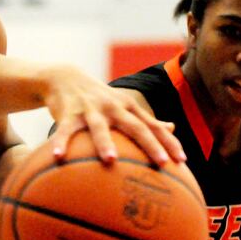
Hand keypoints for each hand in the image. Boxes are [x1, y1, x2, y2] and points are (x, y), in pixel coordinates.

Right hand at [41, 66, 185, 166]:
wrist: (65, 77)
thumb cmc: (99, 98)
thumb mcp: (123, 105)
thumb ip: (146, 119)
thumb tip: (173, 128)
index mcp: (128, 107)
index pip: (153, 126)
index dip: (168, 142)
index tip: (182, 160)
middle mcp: (113, 107)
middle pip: (135, 126)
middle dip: (150, 144)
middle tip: (162, 163)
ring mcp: (91, 109)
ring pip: (99, 127)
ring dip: (105, 142)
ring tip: (111, 160)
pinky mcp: (68, 113)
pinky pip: (65, 130)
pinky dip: (61, 142)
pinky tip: (58, 156)